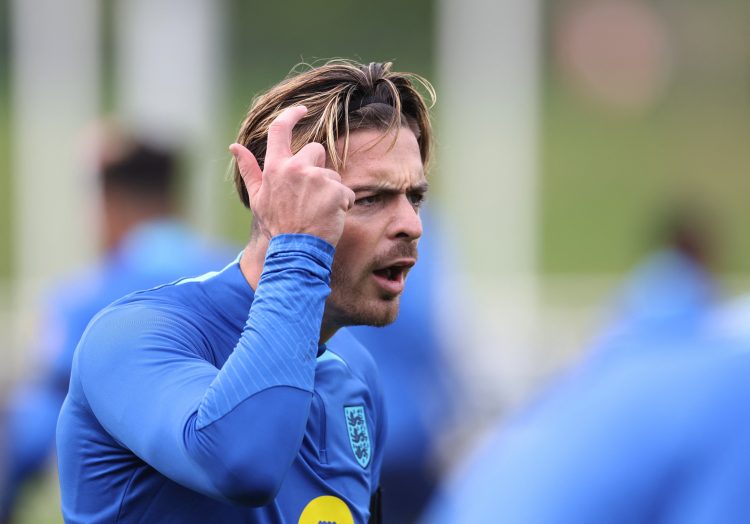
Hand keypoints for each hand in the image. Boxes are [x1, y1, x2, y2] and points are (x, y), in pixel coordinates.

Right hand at [230, 106, 354, 246]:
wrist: (294, 251)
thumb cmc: (276, 226)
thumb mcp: (258, 197)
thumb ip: (249, 170)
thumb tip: (234, 146)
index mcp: (275, 167)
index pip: (280, 130)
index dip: (291, 115)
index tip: (302, 109)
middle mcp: (296, 168)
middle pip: (316, 151)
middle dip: (318, 169)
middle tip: (310, 196)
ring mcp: (317, 179)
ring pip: (332, 175)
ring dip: (331, 192)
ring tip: (318, 212)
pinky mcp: (336, 191)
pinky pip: (346, 193)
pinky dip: (342, 206)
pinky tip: (330, 219)